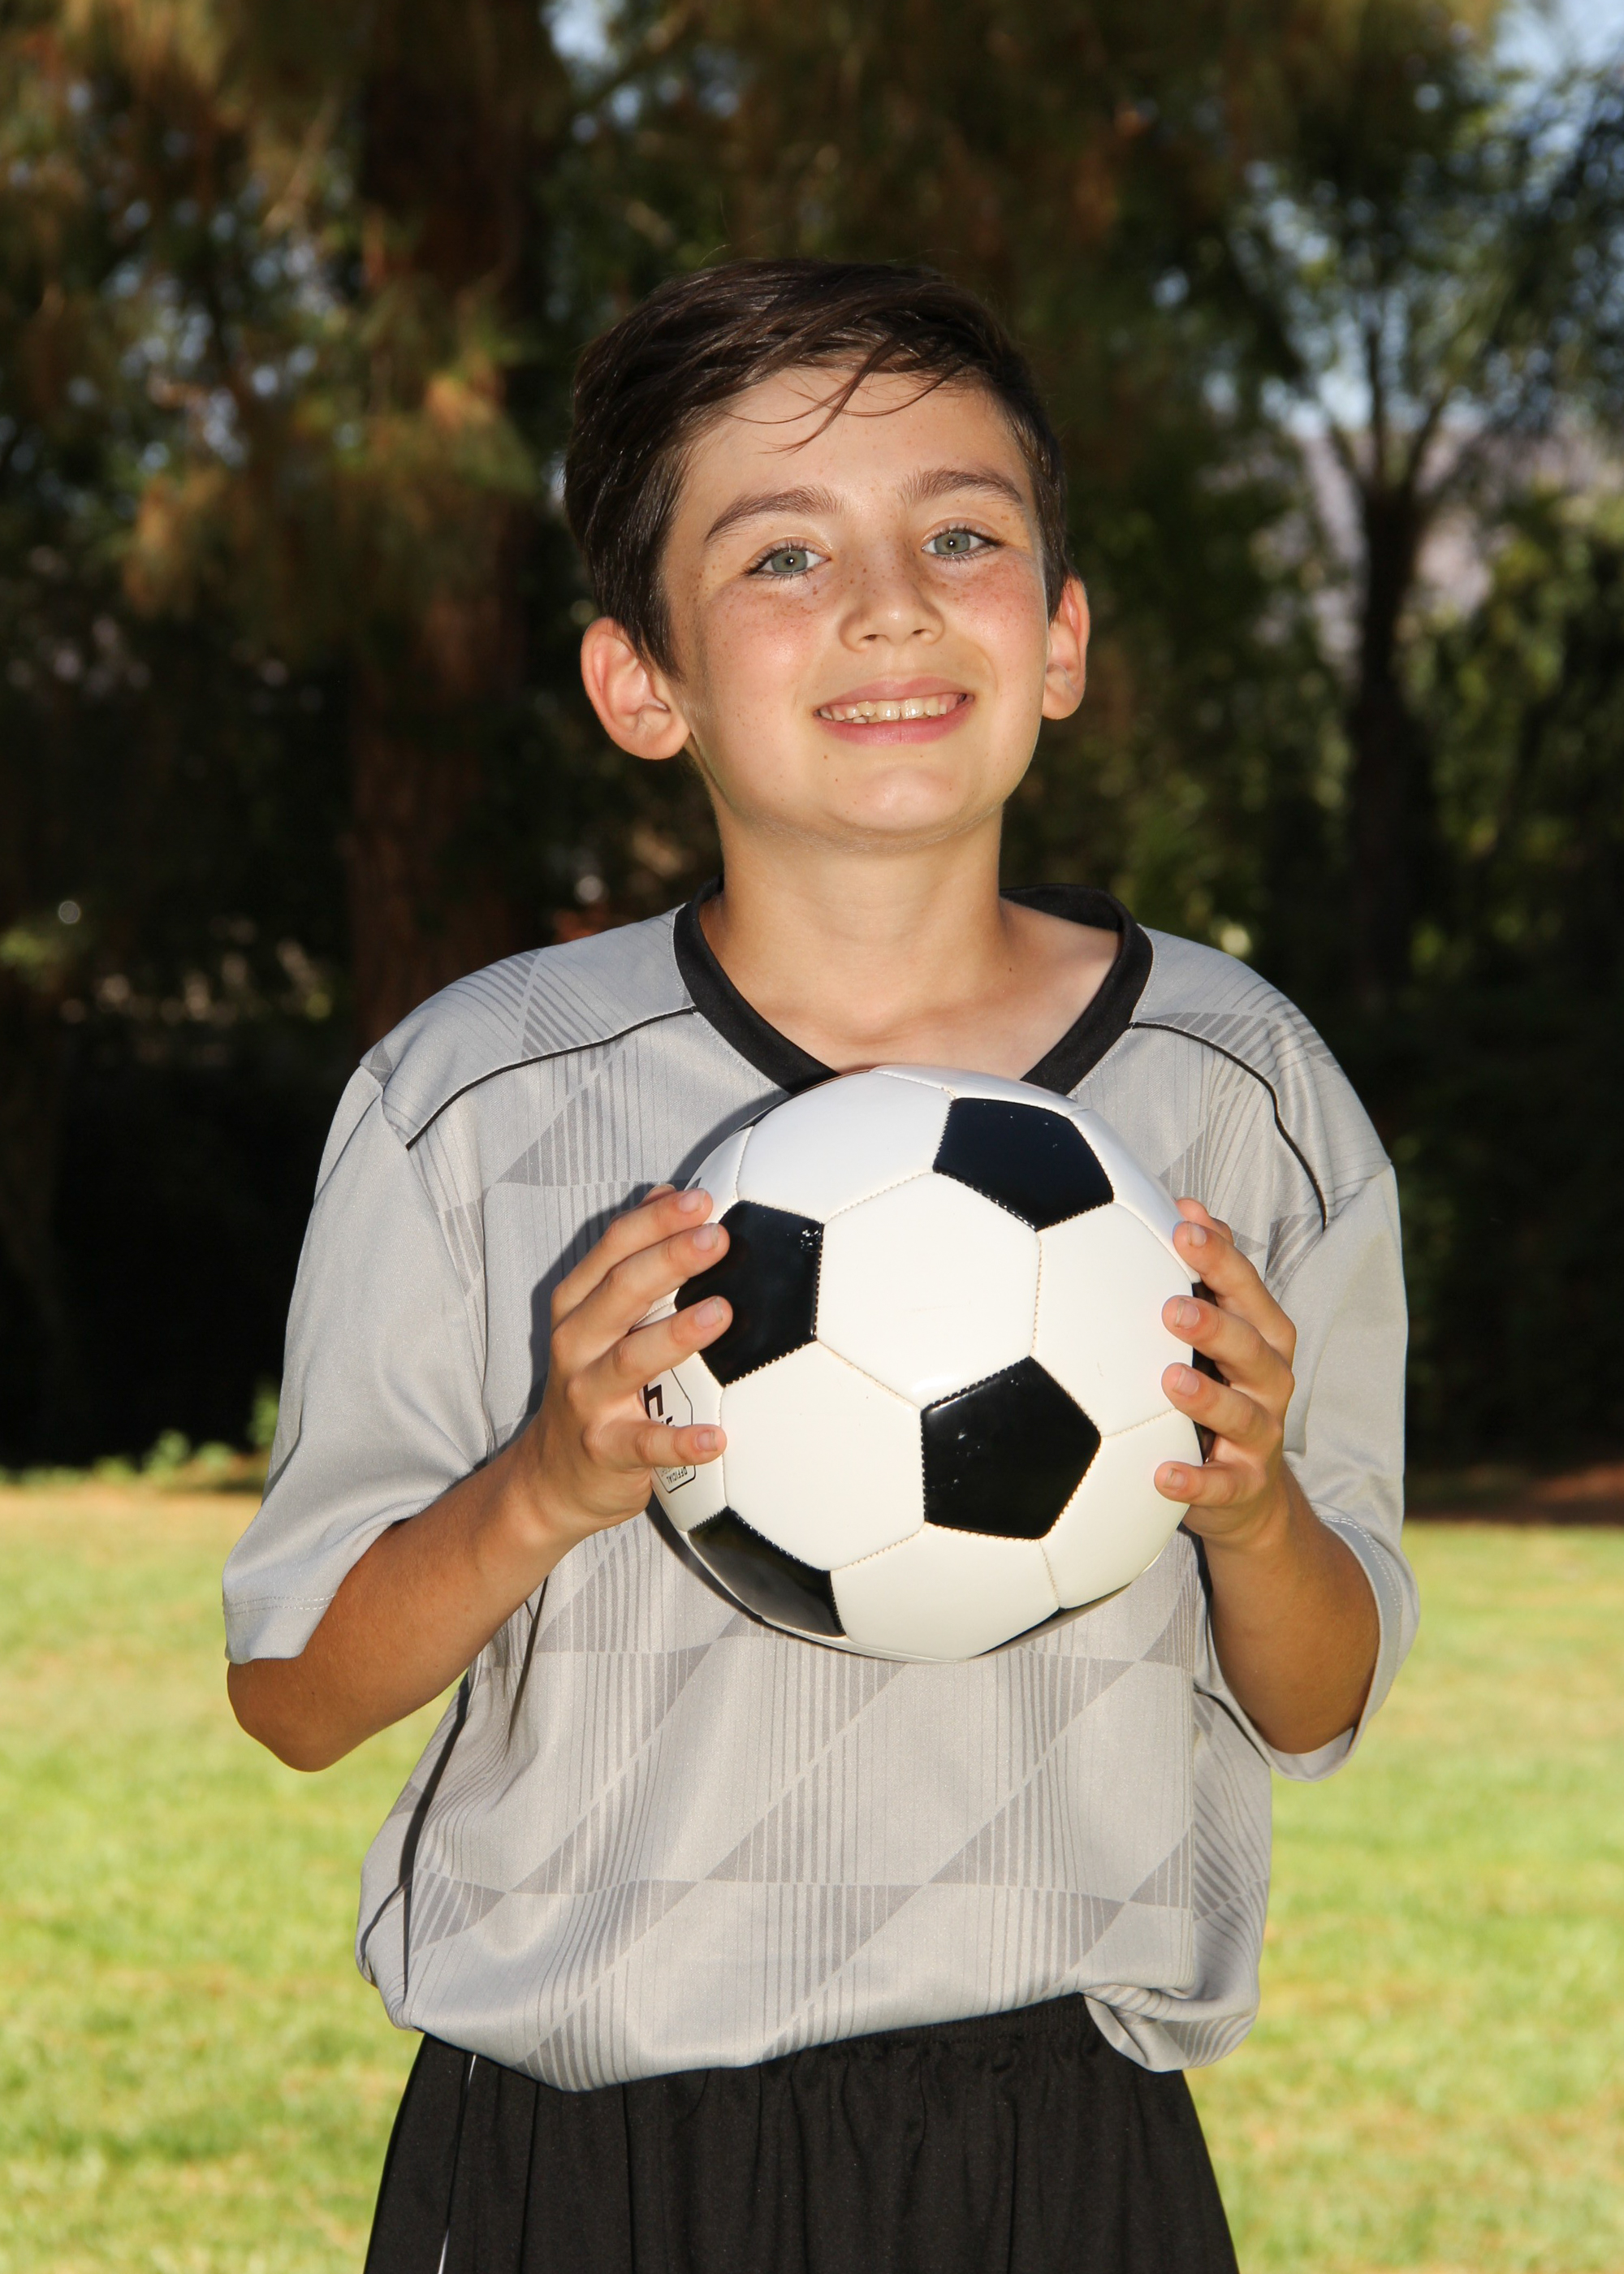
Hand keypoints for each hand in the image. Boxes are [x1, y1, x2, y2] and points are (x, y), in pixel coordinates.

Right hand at [517, 1184, 732, 1547]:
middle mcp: (576, 1344)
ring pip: (630, 1360)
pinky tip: (718, 1438)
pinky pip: (646, 1445)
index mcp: (578, 1305)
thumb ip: (631, 1259)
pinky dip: (681, 1441)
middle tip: (717, 1238)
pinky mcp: (606, 1449)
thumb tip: (672, 1192)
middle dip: (667, 1260)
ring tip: (721, 1313)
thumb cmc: (594, 1382)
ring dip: (675, 1335)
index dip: (656, 1221)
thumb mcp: (601, 1318)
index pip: (613, 1249)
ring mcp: (588, 1397)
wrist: (551, 1478)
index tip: (702, 1199)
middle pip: (619, 1292)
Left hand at [1154, 1198, 1297, 1552]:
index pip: (1245, 1289)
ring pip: (1241, 1413)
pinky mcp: (1241, 1486)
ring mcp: (1259, 1435)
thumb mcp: (1222, 1330)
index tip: (1182, 1227)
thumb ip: (1208, 1273)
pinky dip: (1194, 1482)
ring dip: (1207, 1398)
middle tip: (1173, 1307)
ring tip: (1171, 1381)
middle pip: (1252, 1347)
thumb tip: (1184, 1204)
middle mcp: (1269, 1381)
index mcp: (1262, 1335)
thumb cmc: (1222, 1387)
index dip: (1219, 1257)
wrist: (1249, 1492)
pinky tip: (1162, 1475)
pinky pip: (1220, 1486)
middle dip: (1218, 1324)